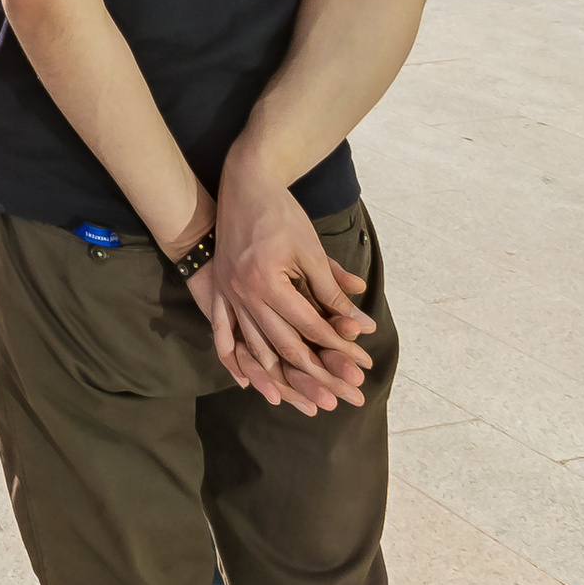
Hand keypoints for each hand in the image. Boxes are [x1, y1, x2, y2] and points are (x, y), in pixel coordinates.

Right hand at [189, 170, 374, 414]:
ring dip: (281, 377)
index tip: (364, 366)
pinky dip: (235, 358)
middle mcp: (245, 295)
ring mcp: (229, 295)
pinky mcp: (219, 291)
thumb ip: (333, 291)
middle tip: (344, 396)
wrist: (242, 185)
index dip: (341, 349)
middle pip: (285, 347)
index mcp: (269, 283)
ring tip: (307, 399)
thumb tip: (363, 325)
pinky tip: (248, 381)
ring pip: (255, 347)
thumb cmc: (282, 214)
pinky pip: (223, 333)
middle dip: (319, 375)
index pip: (311, 327)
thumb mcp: (311, 250)